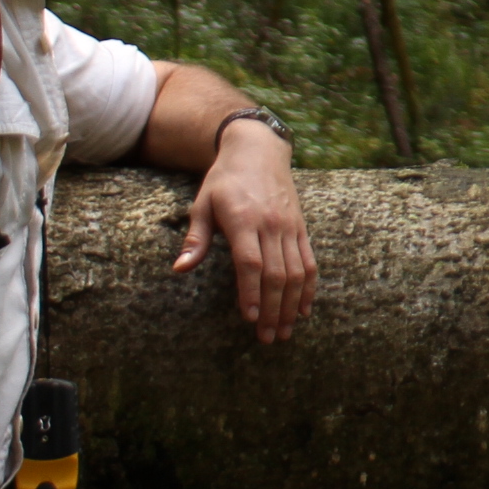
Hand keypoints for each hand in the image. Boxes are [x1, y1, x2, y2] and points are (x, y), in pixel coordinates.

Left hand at [178, 124, 317, 342]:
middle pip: (276, 274)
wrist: (258, 150)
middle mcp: (270, 224)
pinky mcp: (301, 228)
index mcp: (242, 219)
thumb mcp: (202, 204)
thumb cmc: (224, 180)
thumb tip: (180, 269)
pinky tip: (304, 310)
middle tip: (268, 337)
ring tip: (285, 331)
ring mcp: (289, 226)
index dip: (251, 293)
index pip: (250, 263)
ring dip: (292, 305)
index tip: (250, 318)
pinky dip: (308, 288)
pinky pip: (309, 262)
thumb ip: (196, 239)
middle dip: (273, 309)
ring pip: (296, 272)